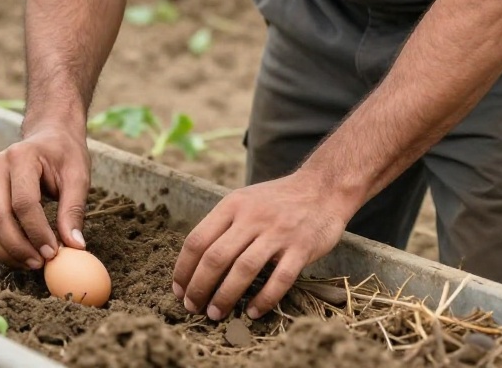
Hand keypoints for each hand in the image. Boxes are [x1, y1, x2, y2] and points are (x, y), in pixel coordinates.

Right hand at [0, 124, 90, 268]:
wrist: (50, 135)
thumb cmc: (65, 154)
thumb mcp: (78, 176)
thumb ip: (74, 209)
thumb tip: (74, 246)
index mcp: (21, 155)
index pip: (23, 202)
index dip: (36, 232)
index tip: (53, 253)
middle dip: (17, 246)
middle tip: (39, 264)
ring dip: (5, 251)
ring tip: (30, 263)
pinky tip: (20, 254)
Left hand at [172, 170, 351, 320]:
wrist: (322, 188)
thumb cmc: (277, 200)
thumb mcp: (245, 200)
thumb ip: (223, 224)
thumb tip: (194, 261)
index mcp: (233, 204)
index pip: (198, 239)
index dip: (184, 269)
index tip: (179, 290)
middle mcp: (252, 217)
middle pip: (216, 258)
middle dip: (199, 288)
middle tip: (194, 307)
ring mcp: (278, 232)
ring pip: (243, 270)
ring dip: (225, 297)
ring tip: (216, 313)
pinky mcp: (301, 248)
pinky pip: (279, 280)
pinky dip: (263, 299)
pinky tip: (252, 312)